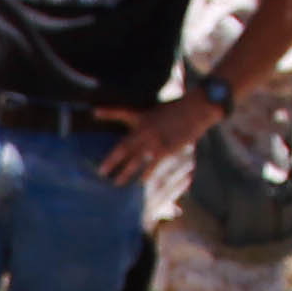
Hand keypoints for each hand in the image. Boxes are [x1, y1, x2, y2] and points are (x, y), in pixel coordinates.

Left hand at [93, 89, 219, 187]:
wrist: (197, 108)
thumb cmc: (182, 108)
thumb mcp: (161, 110)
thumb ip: (150, 120)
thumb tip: (146, 130)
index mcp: (143, 116)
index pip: (121, 112)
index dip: (107, 112)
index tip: (94, 112)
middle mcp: (144, 129)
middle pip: (123, 146)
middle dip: (111, 160)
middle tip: (101, 172)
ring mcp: (154, 140)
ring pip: (135, 159)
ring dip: (125, 172)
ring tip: (116, 183)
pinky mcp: (165, 148)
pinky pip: (152, 164)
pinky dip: (146, 174)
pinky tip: (141, 182)